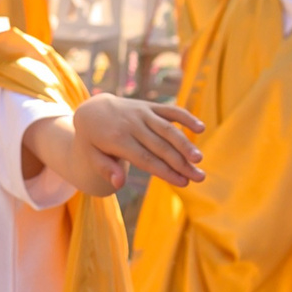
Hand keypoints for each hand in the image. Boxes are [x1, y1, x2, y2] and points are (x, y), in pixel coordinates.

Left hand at [73, 94, 204, 188]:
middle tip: (200, 177)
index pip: (146, 159)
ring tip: (200, 159)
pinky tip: (201, 128)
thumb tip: (118, 184)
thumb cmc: (93, 139)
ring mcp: (142, 113)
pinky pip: (170, 110)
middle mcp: (132, 124)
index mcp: (118, 139)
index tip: (183, 183)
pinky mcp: (150, 106)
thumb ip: (104, 169)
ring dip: (186, 144)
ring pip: (168, 129)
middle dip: (181, 163)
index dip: (166, 171)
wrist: (92, 109)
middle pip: (161, 147)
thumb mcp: (90, 155)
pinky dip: (186, 117)